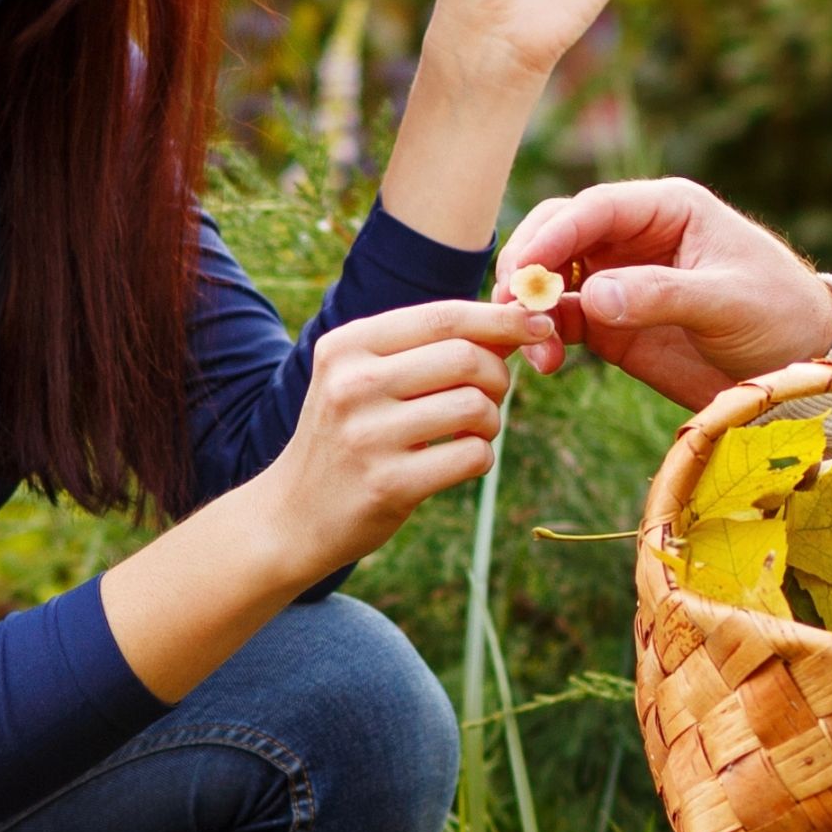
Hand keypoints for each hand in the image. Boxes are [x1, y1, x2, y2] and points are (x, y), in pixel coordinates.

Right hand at [260, 295, 545, 573]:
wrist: (291, 515)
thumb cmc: (347, 436)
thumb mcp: (363, 378)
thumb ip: (427, 347)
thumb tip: (518, 319)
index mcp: (348, 346)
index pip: (443, 316)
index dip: (501, 319)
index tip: (539, 325)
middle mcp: (352, 385)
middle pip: (467, 358)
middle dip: (498, 376)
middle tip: (489, 397)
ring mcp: (368, 436)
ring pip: (476, 406)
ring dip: (491, 421)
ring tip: (471, 432)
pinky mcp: (388, 485)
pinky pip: (472, 456)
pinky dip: (480, 457)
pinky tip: (458, 462)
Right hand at [501, 176, 831, 409]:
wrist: (798, 370)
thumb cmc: (780, 316)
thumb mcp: (730, 301)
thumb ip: (662, 295)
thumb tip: (592, 297)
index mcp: (666, 209)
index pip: (595, 208)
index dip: (553, 234)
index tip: (525, 270)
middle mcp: (633, 237)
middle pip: (558, 235)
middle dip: (527, 267)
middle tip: (510, 307)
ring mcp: (618, 279)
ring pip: (550, 279)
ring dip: (529, 308)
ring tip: (532, 348)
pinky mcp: (611, 323)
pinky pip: (561, 321)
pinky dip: (543, 337)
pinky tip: (543, 362)